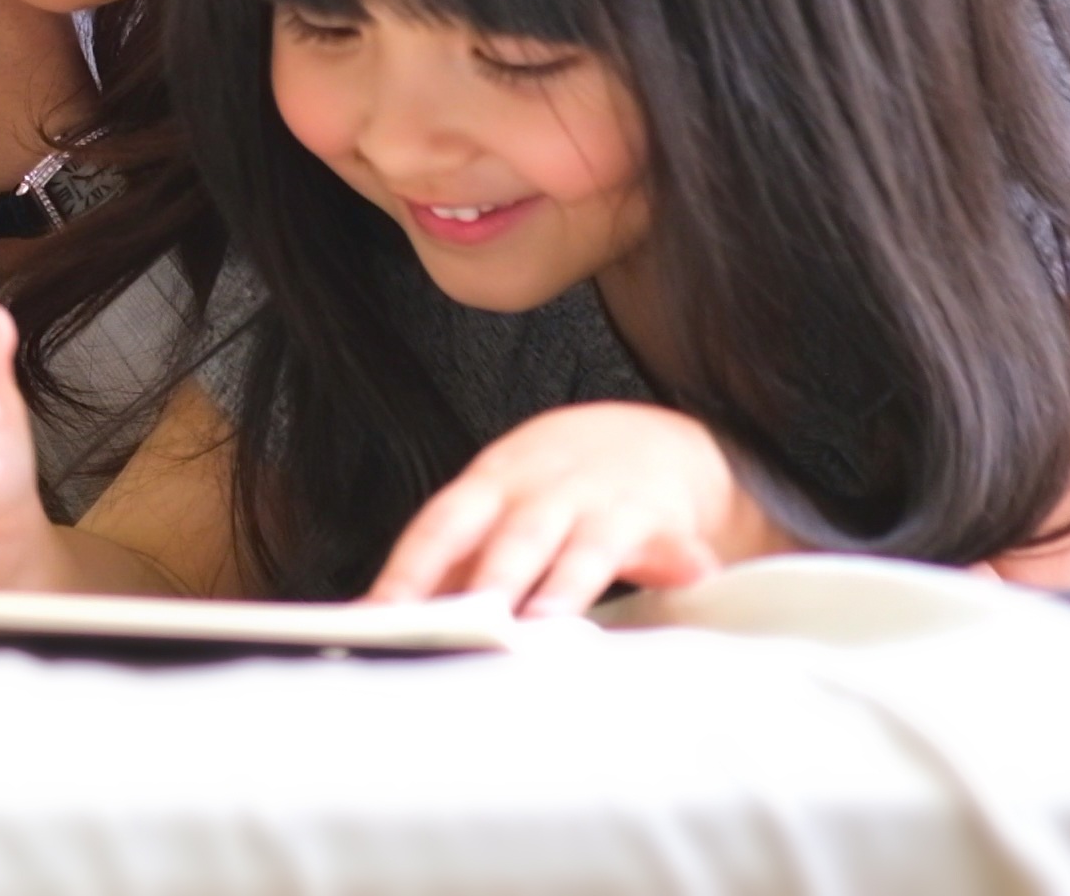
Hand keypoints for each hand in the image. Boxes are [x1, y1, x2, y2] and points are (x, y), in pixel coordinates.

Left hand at [370, 403, 777, 617]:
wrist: (652, 441)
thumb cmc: (553, 491)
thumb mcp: (498, 509)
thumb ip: (455, 565)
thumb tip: (391, 627)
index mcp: (490, 487)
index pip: (441, 527)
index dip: (411, 571)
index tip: (380, 617)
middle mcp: (544, 492)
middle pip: (514, 537)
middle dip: (491, 581)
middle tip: (468, 626)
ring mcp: (604, 504)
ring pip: (585, 547)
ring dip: (568, 584)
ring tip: (552, 623)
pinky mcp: (663, 522)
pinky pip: (674, 547)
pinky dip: (682, 562)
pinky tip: (689, 580)